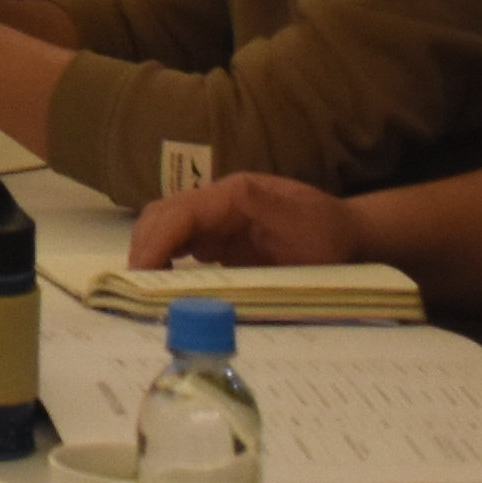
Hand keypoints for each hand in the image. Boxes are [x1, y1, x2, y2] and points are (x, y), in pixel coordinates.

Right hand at [127, 171, 361, 274]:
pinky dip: (163, 263)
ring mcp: (216, 223)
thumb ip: (269, 206)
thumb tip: (230, 192)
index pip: (181, 211)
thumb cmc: (328, 232)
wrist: (347, 236)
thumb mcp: (305, 221)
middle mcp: (217, 204)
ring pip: (165, 229)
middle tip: (134, 288)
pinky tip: (161, 286)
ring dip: (148, 254)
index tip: (140, 272)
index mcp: (233, 195)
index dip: (156, 239)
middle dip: (143, 246)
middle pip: (163, 216)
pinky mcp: (218, 242)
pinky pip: (180, 246)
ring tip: (142, 289)